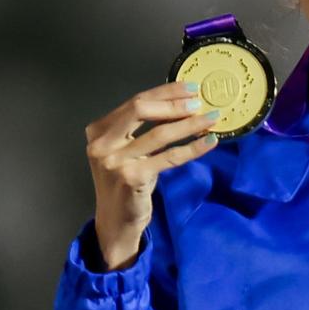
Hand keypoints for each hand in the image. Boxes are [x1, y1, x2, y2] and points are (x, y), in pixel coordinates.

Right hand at [83, 81, 224, 268]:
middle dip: (174, 103)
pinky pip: (169, 157)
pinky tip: (209, 142)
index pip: (135, 101)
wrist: (115, 221)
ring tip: (210, 119)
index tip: (189, 88)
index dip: (164, 92)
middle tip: (200, 103)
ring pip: (159, 134)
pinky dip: (192, 148)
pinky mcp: (132, 177)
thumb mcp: (126, 151)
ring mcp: (115, 161)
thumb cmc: (125, 183)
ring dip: (189, 124)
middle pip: (141, 109)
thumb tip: (180, 104)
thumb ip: (140, 128)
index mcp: (98, 130)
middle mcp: (102, 143)